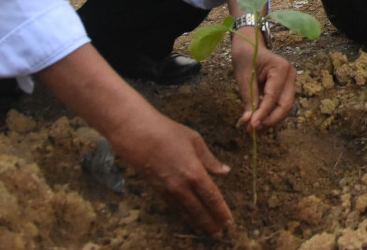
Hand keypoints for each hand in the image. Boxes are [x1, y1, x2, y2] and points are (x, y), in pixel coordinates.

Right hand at [38, 45, 233, 236]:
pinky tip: (186, 216)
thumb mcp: (195, 141)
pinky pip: (172, 205)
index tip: (229, 222)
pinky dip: (181, 213)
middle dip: (210, 224)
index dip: (221, 212)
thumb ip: (209, 159)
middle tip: (220, 235)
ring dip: (196, 222)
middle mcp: (181, 185)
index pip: (212, 197)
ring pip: (184, 211)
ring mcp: (167, 189)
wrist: (136, 134)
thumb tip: (224, 171)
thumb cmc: (168, 132)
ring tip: (206, 231)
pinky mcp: (155, 188)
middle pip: (199, 210)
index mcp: (194, 172)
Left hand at [231, 33, 296, 130]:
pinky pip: (282, 105)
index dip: (262, 113)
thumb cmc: (246, 59)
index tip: (251, 126)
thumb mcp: (244, 78)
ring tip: (254, 128)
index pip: (273, 97)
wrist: (250, 47)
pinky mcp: (287, 88)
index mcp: (281, 68)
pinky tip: (259, 121)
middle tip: (253, 130)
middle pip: (286, 105)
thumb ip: (249, 99)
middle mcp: (291, 75)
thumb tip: (248, 122)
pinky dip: (272, 114)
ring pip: (286, 108)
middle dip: (270, 120)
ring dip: (271, 120)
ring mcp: (291, 81)